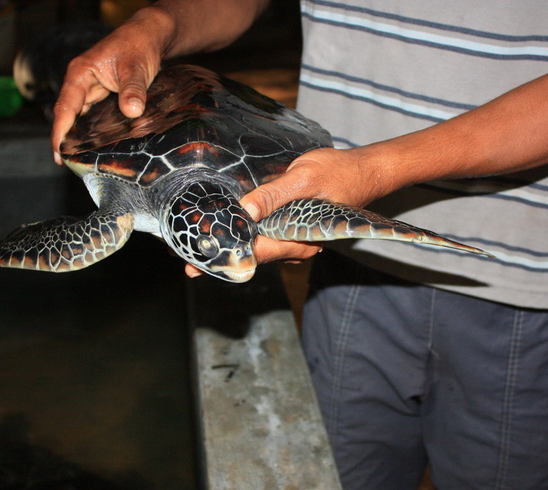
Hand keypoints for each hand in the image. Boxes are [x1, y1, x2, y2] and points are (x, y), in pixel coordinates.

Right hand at [50, 7, 172, 162]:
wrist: (149, 37)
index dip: (59, 132)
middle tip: (68, 163)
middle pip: (68, 115)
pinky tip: (97, 146)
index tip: (58, 153)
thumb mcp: (135, 68)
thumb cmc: (138, 46)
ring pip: (80, 116)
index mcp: (80, 74)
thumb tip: (132, 111)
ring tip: (79, 160)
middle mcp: (81, 82)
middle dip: (66, 138)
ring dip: (79, 136)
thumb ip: (133, 89)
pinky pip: (93, 115)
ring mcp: (91, 88)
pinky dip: (93, 130)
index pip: (65, 107)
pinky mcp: (103, 94)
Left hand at [184, 145, 395, 277]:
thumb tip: (244, 211)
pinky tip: (216, 231)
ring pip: (254, 248)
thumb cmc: (339, 173)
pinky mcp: (288, 229)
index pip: (257, 253)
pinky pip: (261, 237)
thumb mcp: (303, 179)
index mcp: (301, 240)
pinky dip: (239, 235)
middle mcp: (296, 246)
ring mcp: (292, 239)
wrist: (364, 171)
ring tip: (191, 246)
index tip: (197, 261)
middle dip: (219, 257)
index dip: (226, 256)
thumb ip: (273, 195)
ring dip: (226, 247)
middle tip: (183, 260)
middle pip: (251, 256)